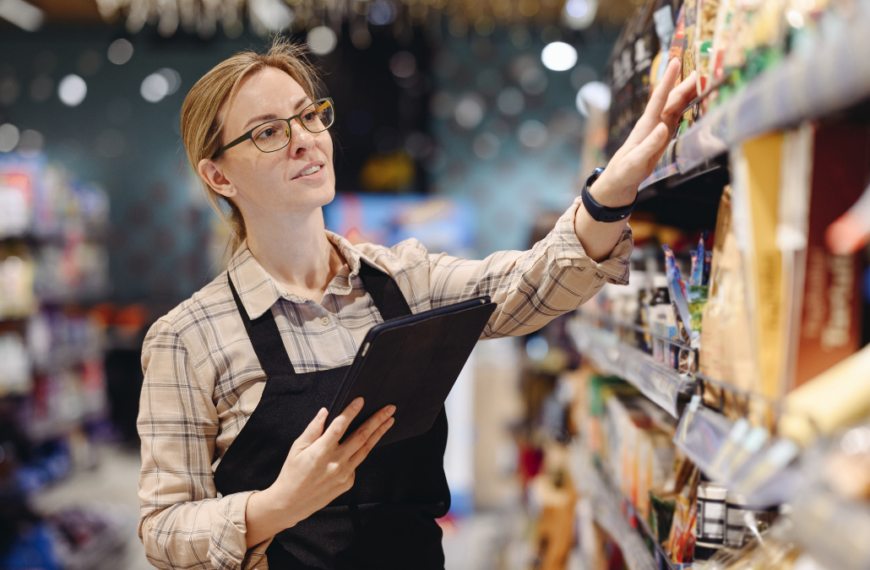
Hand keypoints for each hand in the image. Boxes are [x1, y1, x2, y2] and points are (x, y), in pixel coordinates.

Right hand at [269, 398, 394, 527]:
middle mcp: (335, 462)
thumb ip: (313, 429)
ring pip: (366, 449)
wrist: (292, 503)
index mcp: (320, 451)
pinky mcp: (348, 482)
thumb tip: (324, 412)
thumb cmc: (292, 473)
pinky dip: (362, 451)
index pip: (339, 427)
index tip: (360, 401)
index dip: (351, 412)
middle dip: (376, 420)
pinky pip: (357, 463)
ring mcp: (344, 474)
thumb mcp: (296, 448)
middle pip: (361, 436)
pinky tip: (367, 442)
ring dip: (379, 433)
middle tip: (389, 408)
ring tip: (389, 421)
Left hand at [590, 59, 698, 206]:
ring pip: (677, 105)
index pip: (659, 98)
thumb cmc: (625, 170)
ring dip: (690, 92)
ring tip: (705, 79)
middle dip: (687, 83)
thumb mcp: (636, 160)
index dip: (668, 80)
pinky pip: (679, 117)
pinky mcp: (664, 135)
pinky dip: (689, 107)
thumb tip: (663, 128)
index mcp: (646, 125)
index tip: (675, 62)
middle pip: (672, 98)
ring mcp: (660, 127)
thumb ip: (650, 145)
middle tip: (704, 68)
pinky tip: (697, 100)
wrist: (620, 179)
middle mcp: (654, 122)